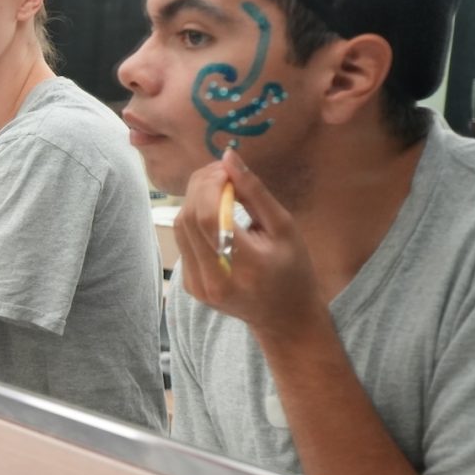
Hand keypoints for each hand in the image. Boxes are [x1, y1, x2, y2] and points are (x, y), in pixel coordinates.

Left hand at [173, 149, 327, 340]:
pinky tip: (216, 212)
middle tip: (222, 171)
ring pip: (181, 227)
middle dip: (201, 186)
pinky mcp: (190, 285)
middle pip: (189, 218)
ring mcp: (197, 286)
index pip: (208, 216)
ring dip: (195, 199)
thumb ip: (254, 192)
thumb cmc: (293, 270)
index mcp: (243, 266)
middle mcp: (214, 279)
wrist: (284, 317)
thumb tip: (229, 156)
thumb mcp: (284, 227)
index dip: (211, 184)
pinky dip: (195, 218)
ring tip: (220, 187)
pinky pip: (184, 241)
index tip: (226, 168)